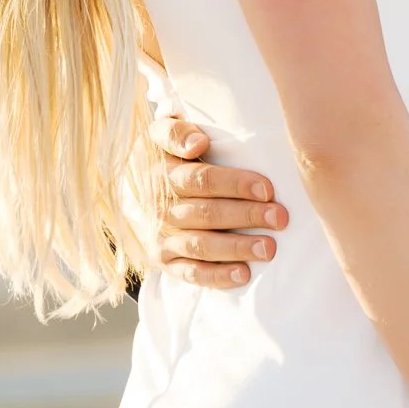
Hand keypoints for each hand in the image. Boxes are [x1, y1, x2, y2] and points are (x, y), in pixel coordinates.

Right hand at [151, 117, 287, 287]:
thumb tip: (198, 143)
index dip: (235, 184)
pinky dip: (217, 276)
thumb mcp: (160, 133)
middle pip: (207, 213)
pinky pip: (191, 273)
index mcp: (162, 174)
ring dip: (236, 247)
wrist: (130, 192)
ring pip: (201, 245)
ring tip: (268, 248)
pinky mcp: (164, 262)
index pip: (201, 180)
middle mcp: (160, 208)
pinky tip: (243, 274)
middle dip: (246, 215)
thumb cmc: (163, 157)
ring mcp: (161, 237)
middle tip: (279, 217)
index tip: (267, 189)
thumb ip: (175, 131)